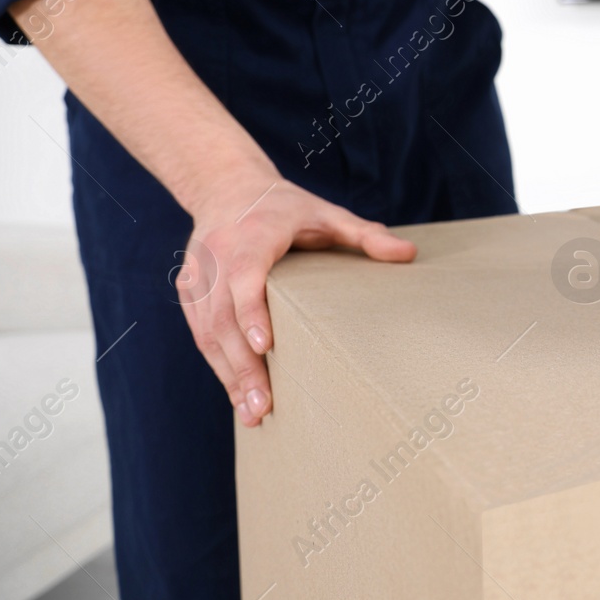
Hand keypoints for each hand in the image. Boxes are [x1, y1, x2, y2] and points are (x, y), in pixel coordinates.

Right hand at [176, 171, 415, 426]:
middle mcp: (218, 257)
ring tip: (252, 412)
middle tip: (263, 404)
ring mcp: (199, 277)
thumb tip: (409, 254)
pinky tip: (238, 394)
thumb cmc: (284, 206)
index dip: (251, 310)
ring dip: (228, 374)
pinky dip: (219, 365)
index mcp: (252, 236)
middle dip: (242, 364)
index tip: (264, 345)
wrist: (225, 187)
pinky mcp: (190, 292)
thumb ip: (364, 234)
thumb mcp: (326, 212)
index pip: (245, 276)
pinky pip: (201, 333)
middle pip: (224, 316)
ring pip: (208, 331)